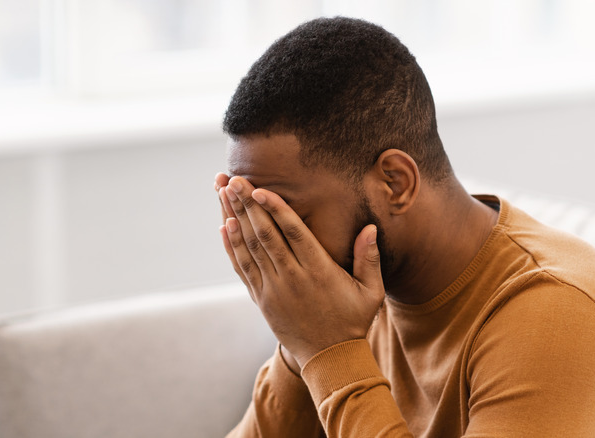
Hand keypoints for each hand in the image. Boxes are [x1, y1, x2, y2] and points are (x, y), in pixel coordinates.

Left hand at [216, 175, 384, 368]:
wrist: (329, 359)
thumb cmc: (353, 321)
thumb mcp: (370, 292)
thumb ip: (369, 258)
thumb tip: (369, 227)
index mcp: (318, 271)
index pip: (293, 233)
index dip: (274, 209)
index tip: (259, 189)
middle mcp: (292, 278)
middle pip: (265, 235)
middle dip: (247, 205)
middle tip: (233, 179)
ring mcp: (273, 289)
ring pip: (250, 248)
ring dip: (234, 218)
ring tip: (223, 193)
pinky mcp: (262, 299)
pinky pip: (243, 269)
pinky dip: (231, 247)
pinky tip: (223, 226)